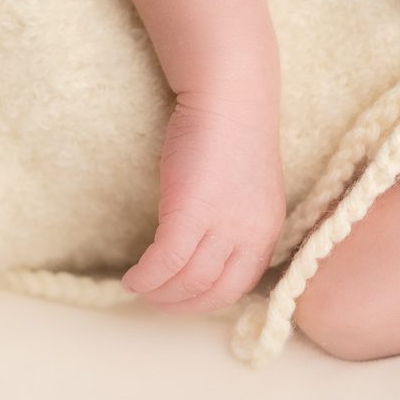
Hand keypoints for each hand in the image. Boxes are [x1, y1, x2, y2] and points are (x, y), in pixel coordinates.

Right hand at [122, 92, 286, 313]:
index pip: (241, 284)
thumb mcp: (247, 185)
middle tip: (156, 302)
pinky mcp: (190, 212)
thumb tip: (207, 242)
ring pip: (188, 281)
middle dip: (182, 305)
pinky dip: (146, 277)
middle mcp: (250, 233)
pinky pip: (164, 262)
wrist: (229, 94)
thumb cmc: (233, 129)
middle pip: (215, 292)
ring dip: (159, 293)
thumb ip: (235, 216)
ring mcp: (222, 224)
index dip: (209, 299)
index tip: (183, 296)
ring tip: (139, 288)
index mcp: (267, 228)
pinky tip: (132, 277)